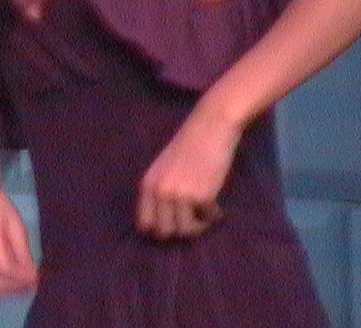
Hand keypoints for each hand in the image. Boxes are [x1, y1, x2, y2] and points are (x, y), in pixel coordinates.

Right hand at [0, 153, 38, 294]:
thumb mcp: (14, 222)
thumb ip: (22, 251)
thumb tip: (31, 276)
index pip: (7, 270)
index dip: (24, 279)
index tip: (38, 279)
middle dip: (17, 288)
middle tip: (32, 284)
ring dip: (9, 288)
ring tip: (24, 282)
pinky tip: (9, 275)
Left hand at [136, 104, 241, 239]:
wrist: (210, 129)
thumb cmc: (188, 147)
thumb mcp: (164, 169)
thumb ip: (160, 192)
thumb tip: (162, 225)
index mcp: (147, 184)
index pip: (144, 224)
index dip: (158, 228)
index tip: (172, 225)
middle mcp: (160, 192)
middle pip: (164, 232)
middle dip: (179, 229)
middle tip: (192, 220)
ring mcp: (179, 195)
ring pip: (185, 231)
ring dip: (198, 226)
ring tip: (205, 213)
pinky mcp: (201, 196)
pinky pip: (207, 218)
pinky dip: (213, 214)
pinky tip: (217, 205)